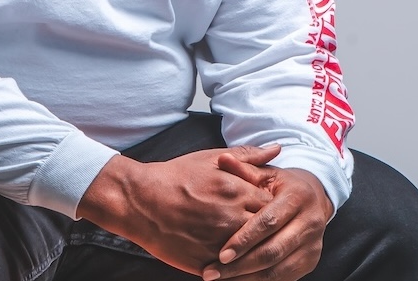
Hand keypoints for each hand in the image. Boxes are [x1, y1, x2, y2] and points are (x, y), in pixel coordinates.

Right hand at [76, 145, 280, 274]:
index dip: (270, 208)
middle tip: (262, 230)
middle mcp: (231, 217)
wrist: (140, 200)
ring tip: (252, 248)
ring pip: (251, 255)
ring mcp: (218, 242)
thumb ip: (247, 156)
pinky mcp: (205, 262)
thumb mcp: (210, 159)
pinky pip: (232, 273)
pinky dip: (236, 270)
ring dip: (254, 252)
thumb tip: (277, 149)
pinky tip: (237, 265)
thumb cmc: (175, 177)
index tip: (263, 208)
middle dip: (266, 231)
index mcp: (236, 191)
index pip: (271, 206)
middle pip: (266, 231)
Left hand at [201, 154, 333, 280]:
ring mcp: (312, 246)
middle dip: (241, 265)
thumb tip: (222, 159)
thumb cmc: (280, 185)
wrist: (312, 198)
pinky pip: (283, 278)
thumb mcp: (265, 174)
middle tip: (212, 272)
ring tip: (219, 279)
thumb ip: (243, 169)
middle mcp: (310, 223)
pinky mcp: (310, 262)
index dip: (244, 239)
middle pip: (273, 251)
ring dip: (247, 278)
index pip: (269, 222)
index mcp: (298, 197)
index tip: (221, 254)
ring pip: (278, 270)